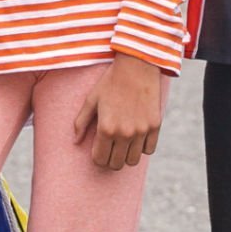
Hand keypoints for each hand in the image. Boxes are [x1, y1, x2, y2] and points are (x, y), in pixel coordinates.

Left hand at [72, 53, 162, 170]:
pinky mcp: (155, 126)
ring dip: (126, 155)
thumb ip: (81, 122)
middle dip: (110, 159)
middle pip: (116, 164)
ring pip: (133, 160)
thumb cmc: (110, 82)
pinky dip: (142, 147)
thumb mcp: (91, 99)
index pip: (100, 160)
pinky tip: (136, 137)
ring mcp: (141, 131)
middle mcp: (124, 133)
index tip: (98, 150)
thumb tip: (75, 141)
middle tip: (110, 149)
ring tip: (123, 144)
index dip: (97, 157)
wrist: (136, 66)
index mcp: (106, 128)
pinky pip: (149, 150)